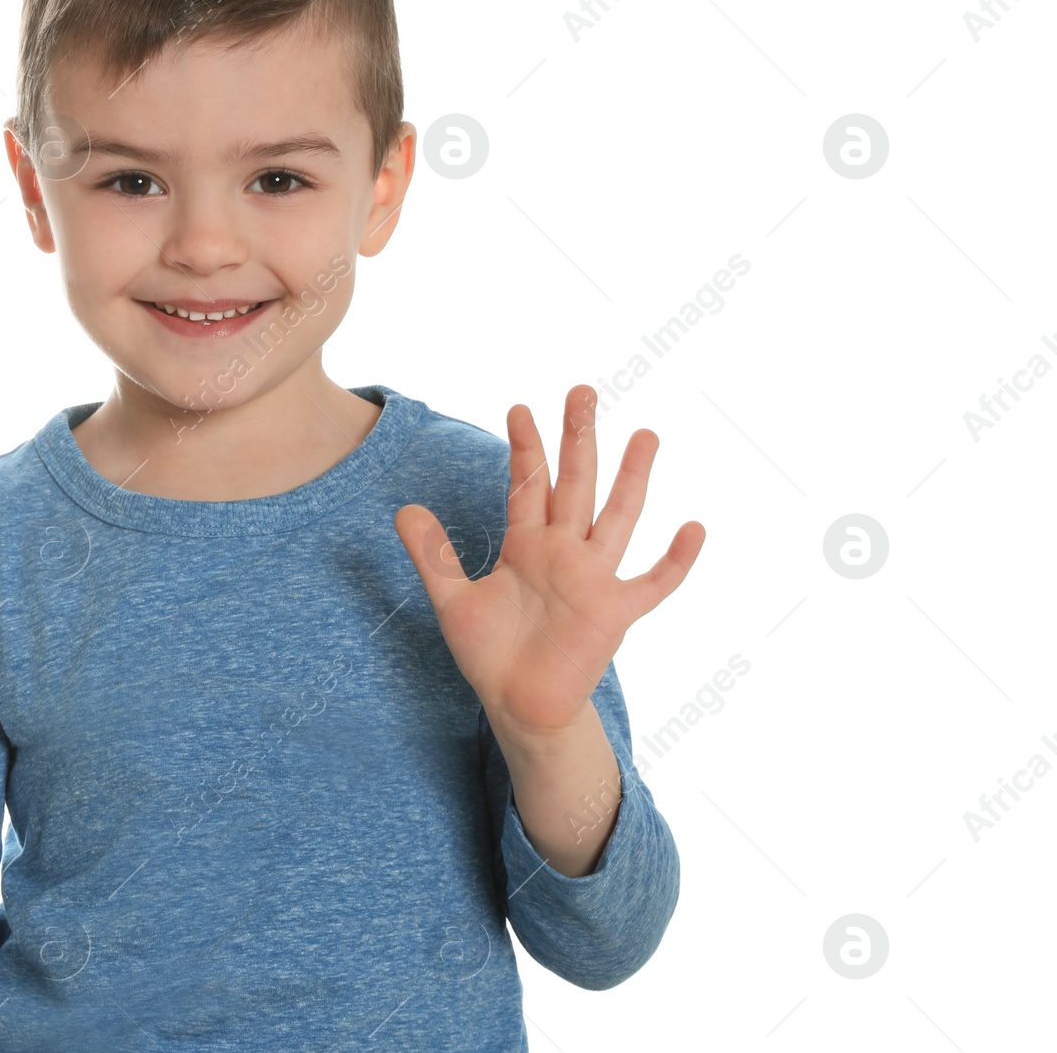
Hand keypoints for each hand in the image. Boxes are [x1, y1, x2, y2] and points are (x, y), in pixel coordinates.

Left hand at [394, 386, 704, 740]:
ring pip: (617, 517)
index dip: (525, 448)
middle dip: (578, 438)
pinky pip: (652, 583)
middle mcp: (564, 552)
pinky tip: (693, 527)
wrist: (516, 705)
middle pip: (575, 484)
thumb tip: (402, 509)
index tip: (519, 407)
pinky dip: (674, 560)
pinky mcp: (614, 612)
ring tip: (646, 434)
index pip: (528, 484)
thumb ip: (432, 554)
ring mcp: (593, 578)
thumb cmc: (489, 653)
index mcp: (527, 544)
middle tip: (582, 391)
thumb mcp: (451, 599)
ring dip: (632, 477)